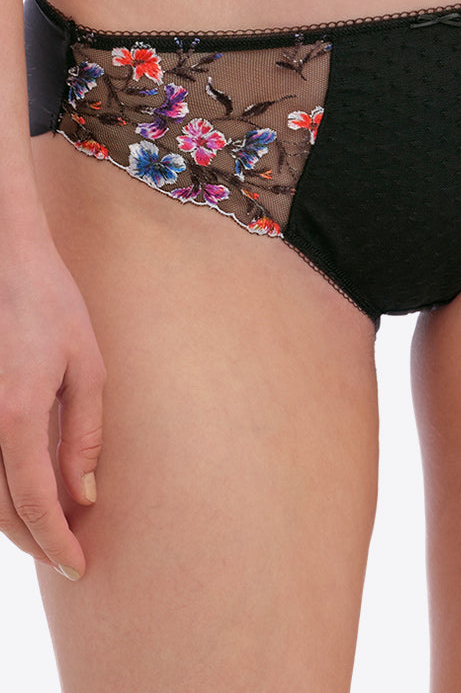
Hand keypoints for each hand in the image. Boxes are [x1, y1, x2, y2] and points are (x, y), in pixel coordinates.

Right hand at [0, 230, 105, 579]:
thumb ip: (84, 434)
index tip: (79, 566)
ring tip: (54, 529)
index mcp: (14, 414)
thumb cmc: (49, 305)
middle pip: (0, 509)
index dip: (55, 541)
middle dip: (36, 540)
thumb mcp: (86, 366)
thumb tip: (85, 495)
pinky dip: (2, 489)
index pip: (32, 502)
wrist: (4, 260)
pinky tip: (28, 489)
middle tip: (70, 558)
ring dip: (16, 518)